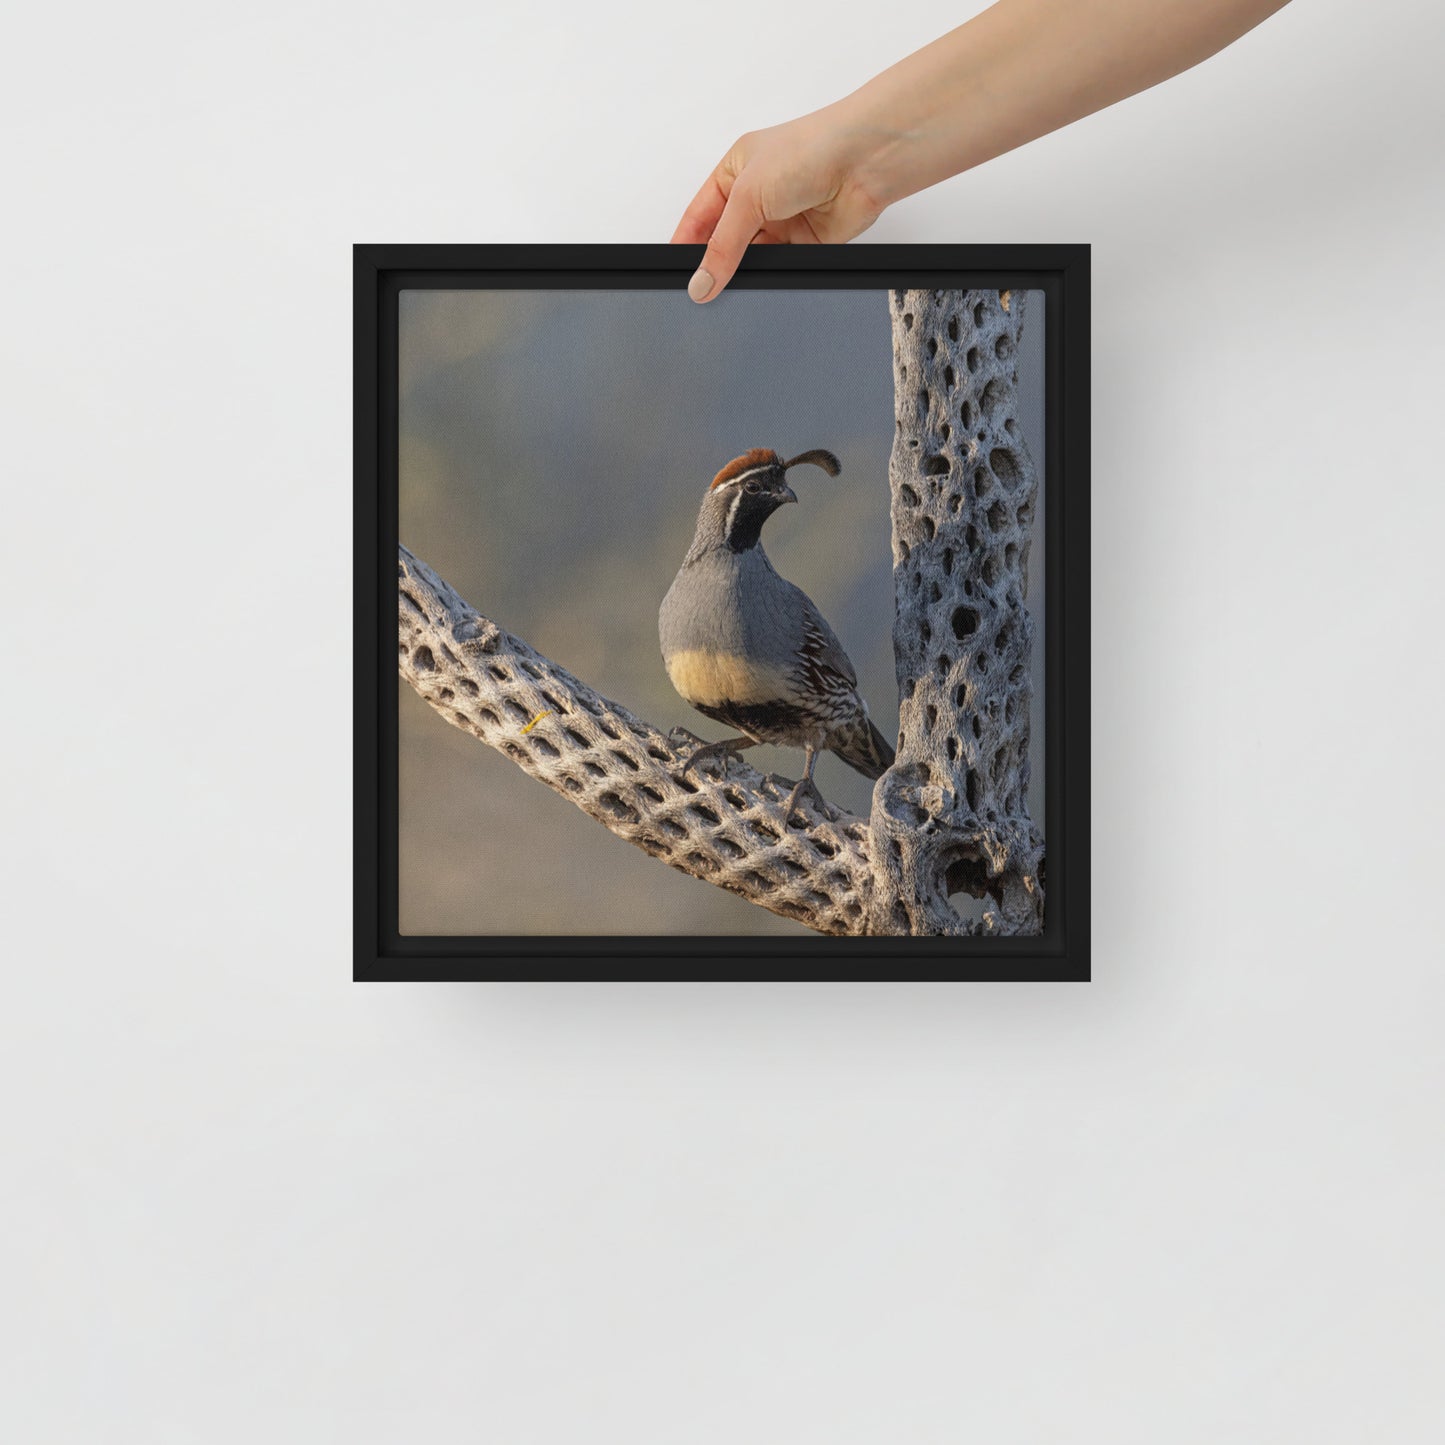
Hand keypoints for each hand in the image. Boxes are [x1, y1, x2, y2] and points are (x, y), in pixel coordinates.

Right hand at [671, 108, 893, 303]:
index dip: (685, 243)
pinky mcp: (804, 242)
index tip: (676, 272)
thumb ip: (722, 244)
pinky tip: (760, 281)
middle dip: (713, 263)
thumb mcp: (748, 194)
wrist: (863, 161)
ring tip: (729, 286)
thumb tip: (702, 280)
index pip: (699, 214)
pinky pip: (778, 267)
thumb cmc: (810, 149)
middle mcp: (757, 195)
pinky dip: (769, 276)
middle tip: (700, 288)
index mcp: (735, 170)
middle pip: (724, 240)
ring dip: (742, 272)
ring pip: (751, 258)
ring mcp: (781, 220)